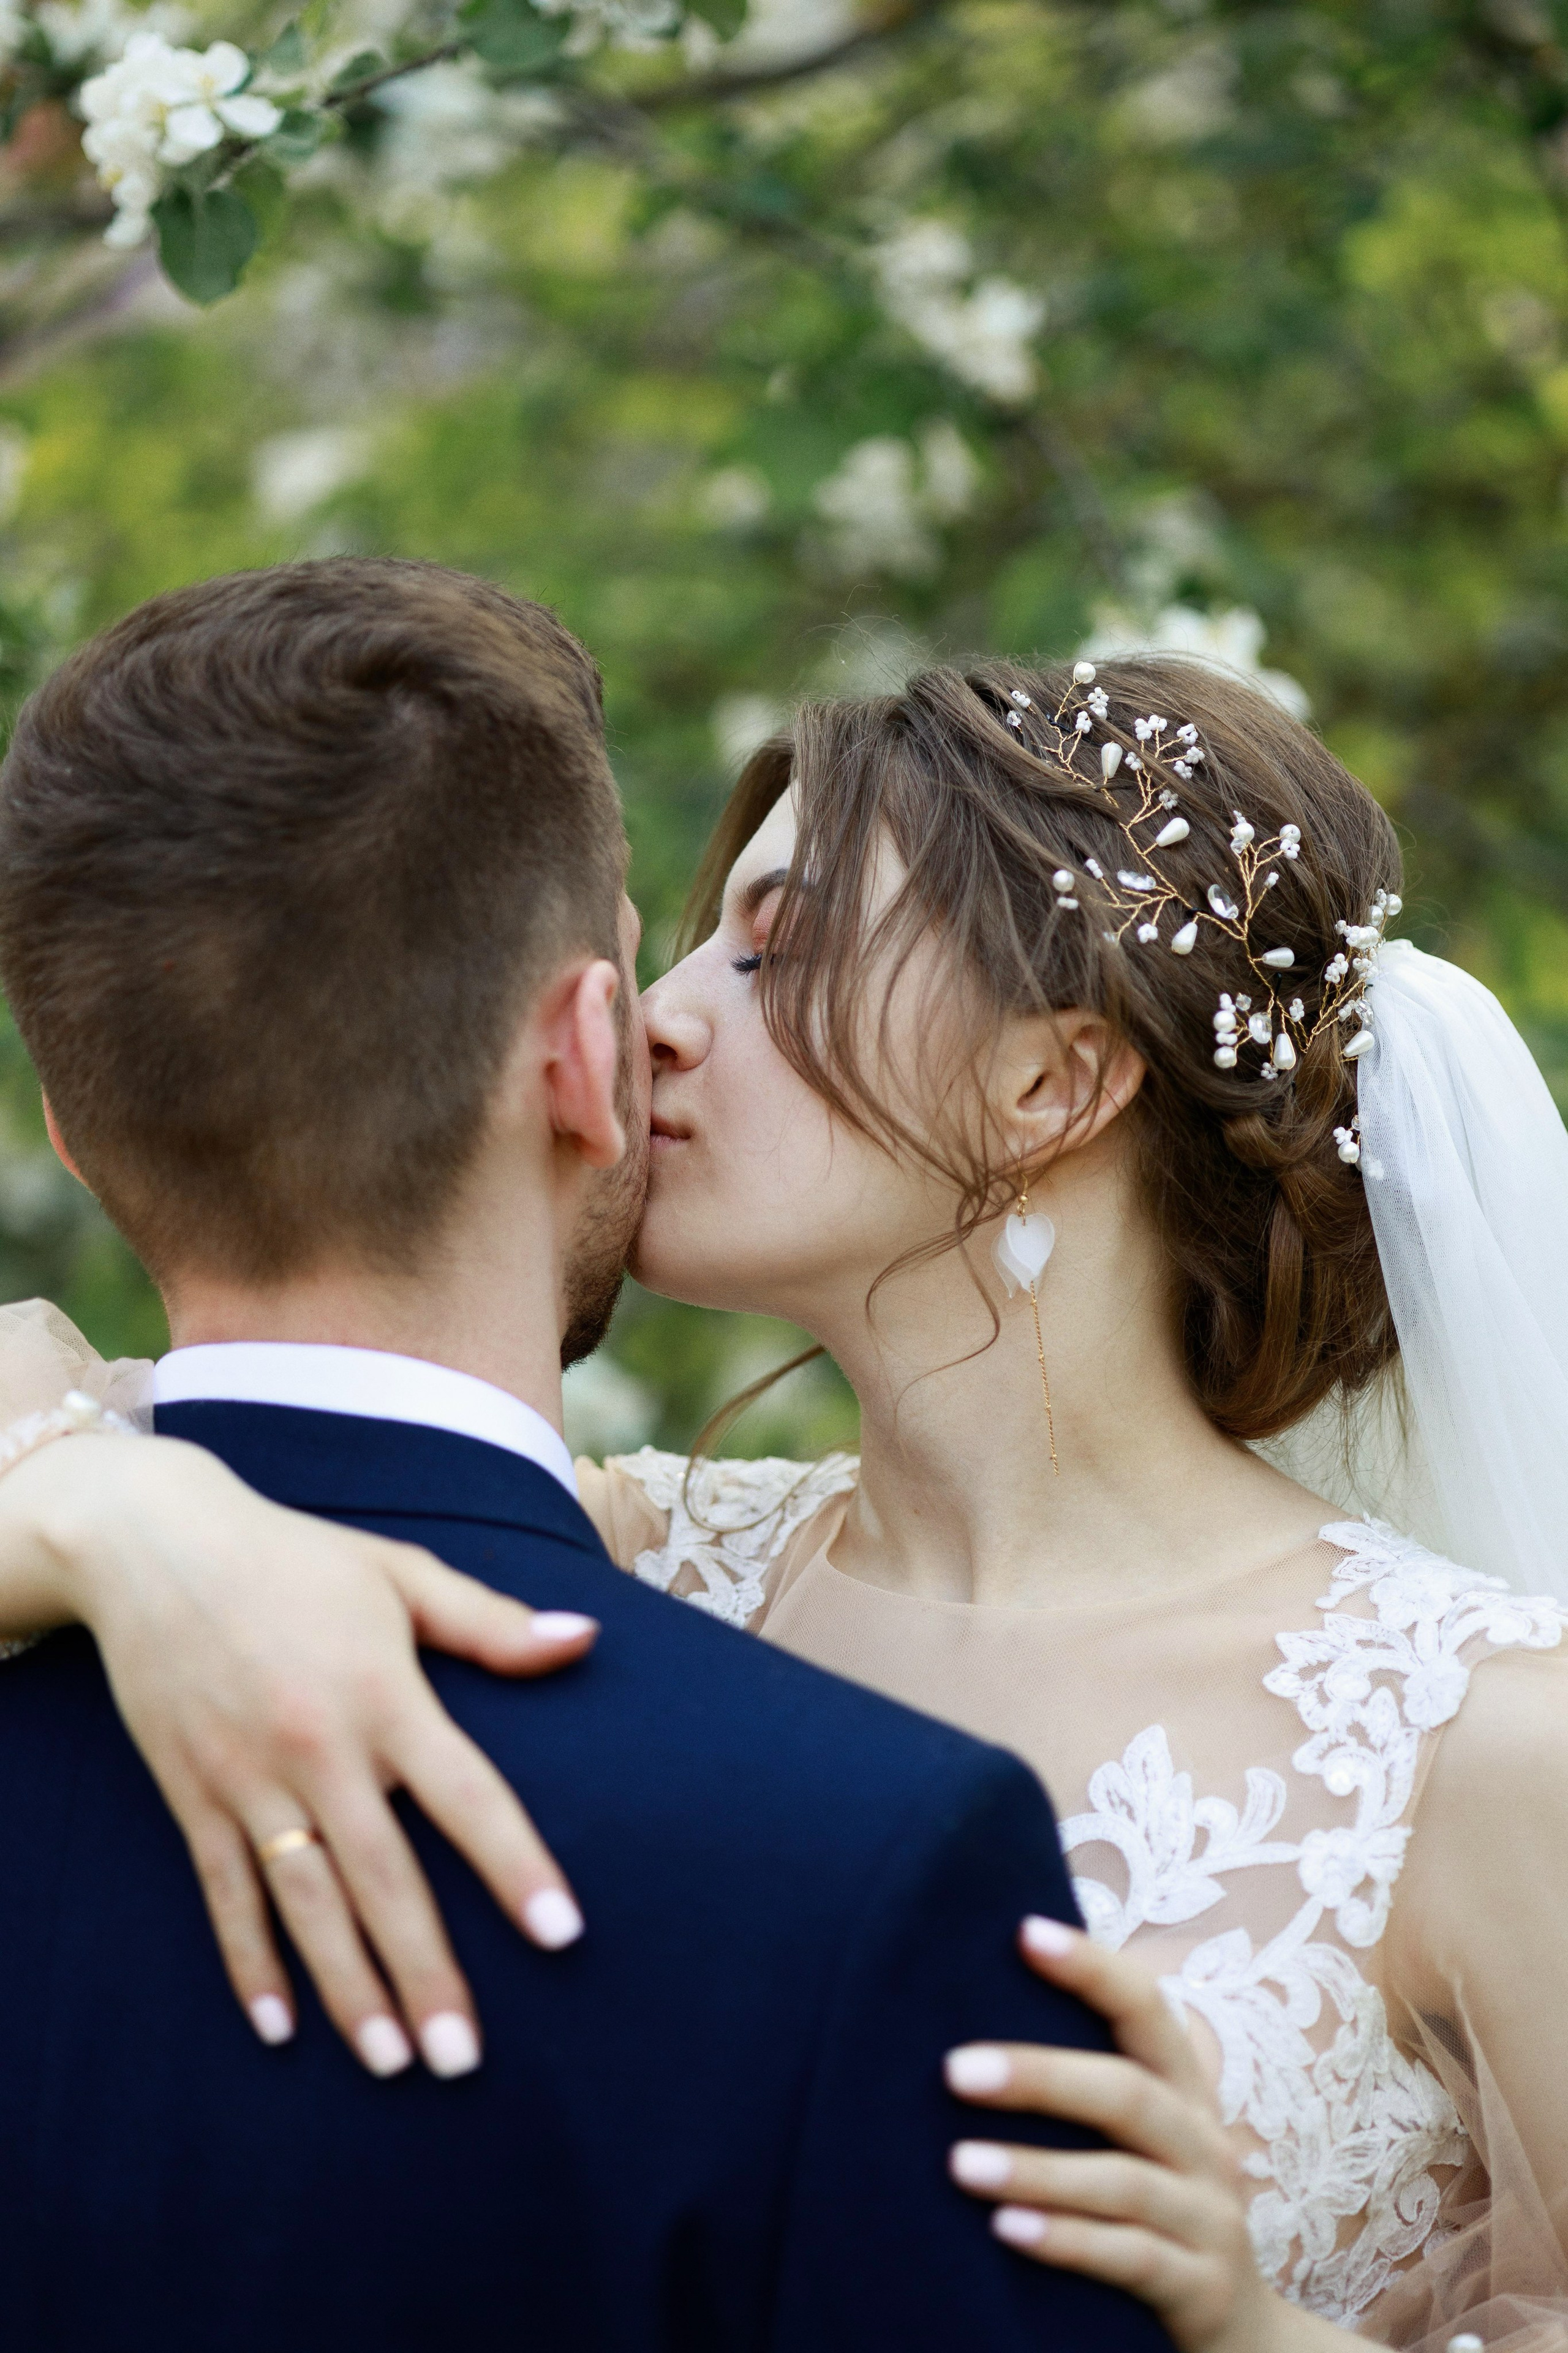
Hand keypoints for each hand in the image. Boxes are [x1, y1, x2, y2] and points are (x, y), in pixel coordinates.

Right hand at [10, 1431, 596, 2079]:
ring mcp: (249, 1779)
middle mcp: (318, 1749)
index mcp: (383, 1695)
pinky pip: (226, 1894)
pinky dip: (250, 1963)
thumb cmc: (298, 1559)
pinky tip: (278, 2027)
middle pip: (383, 1879)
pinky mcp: (194, 1796)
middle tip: (464, 2059)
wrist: (158, 1545)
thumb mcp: (401, 1576)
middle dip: (427, 1973)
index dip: (515, 1866)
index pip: (466, 1796)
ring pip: (307, 1904)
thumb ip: (493, 1624)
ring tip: (391, 2061)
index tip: (561, 1936)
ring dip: (348, 1989)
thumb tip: (586, 1639)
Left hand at [944, 1916, 1282, 2352]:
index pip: (1146, 2010)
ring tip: (959, 2164)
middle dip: (1040, 2077)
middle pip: (1126, 2093)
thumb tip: (971, 2024)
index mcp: (1183, 2095)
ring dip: (1037, 2170)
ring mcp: (1209, 2219)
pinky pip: (1131, 2258)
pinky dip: (1068, 2242)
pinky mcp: (1202, 2290)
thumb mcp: (1138, 2145)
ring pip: (1122, 2181)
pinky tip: (1007, 2231)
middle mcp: (1204, 2146)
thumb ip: (1084, 2088)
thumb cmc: (1157, 2215)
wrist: (1242, 2337)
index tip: (1024, 1931)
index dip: (1092, 1968)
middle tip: (955, 2068)